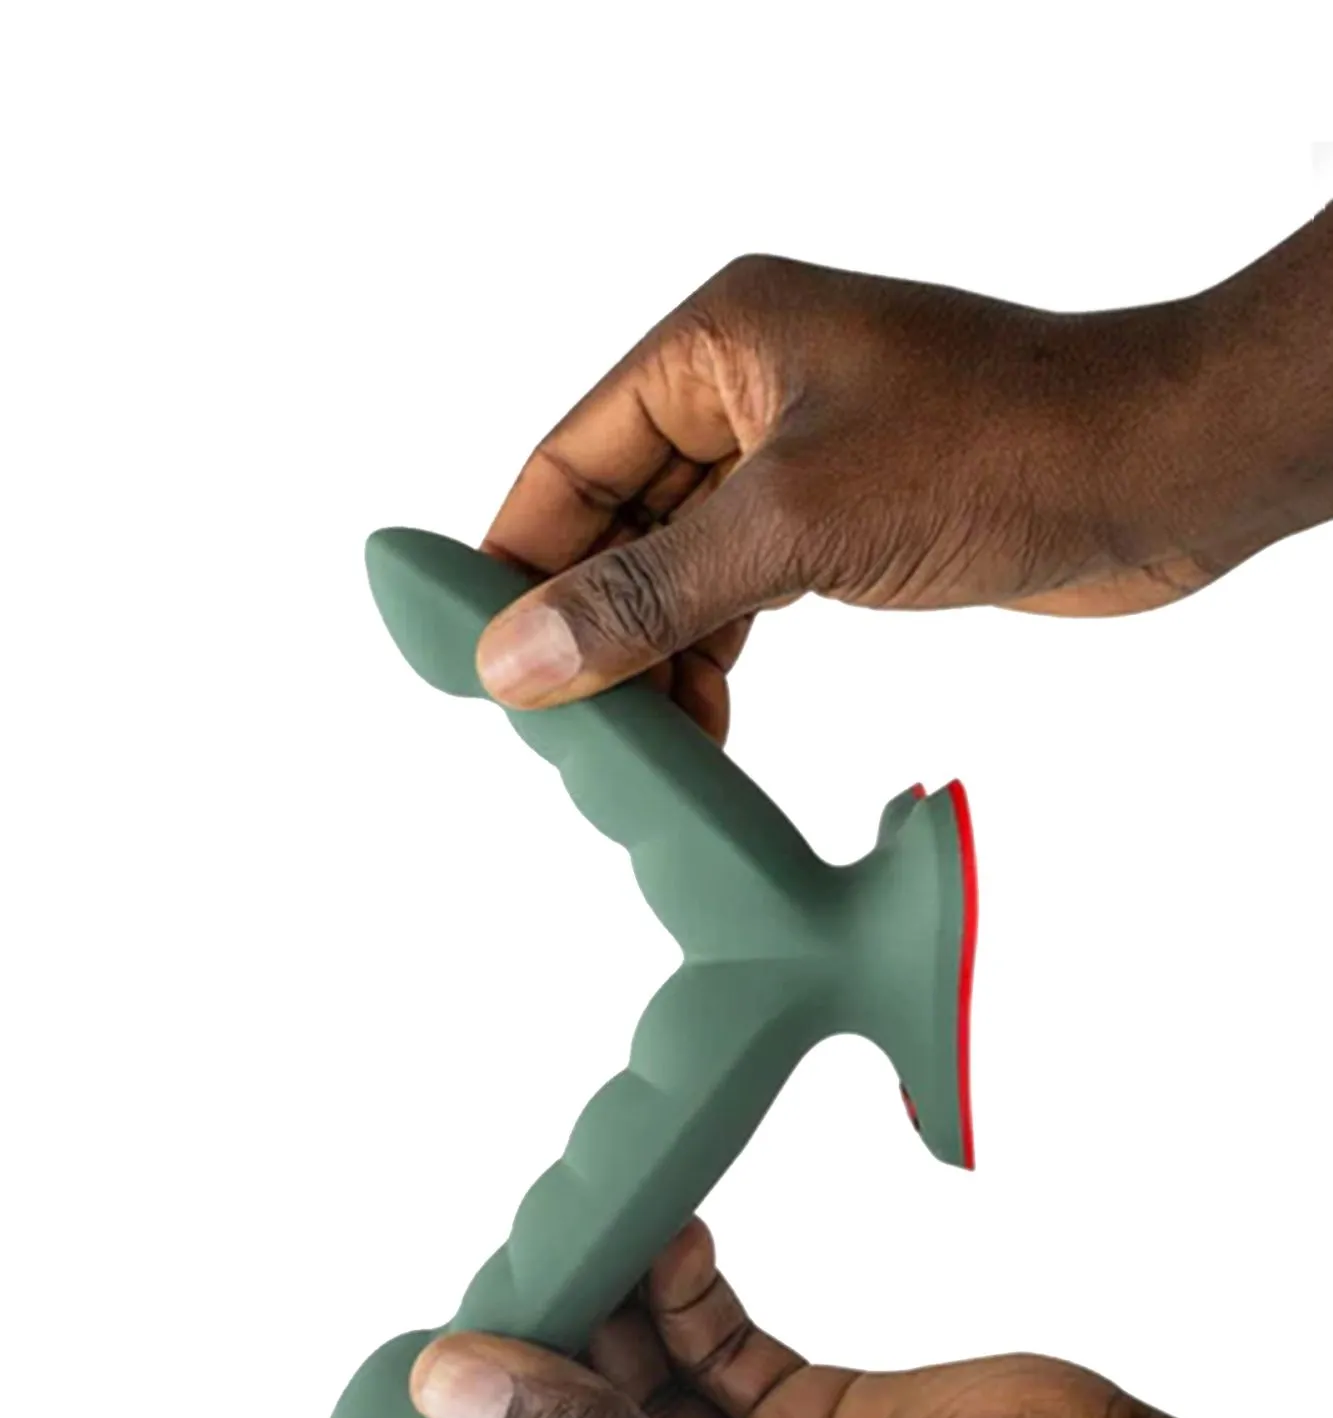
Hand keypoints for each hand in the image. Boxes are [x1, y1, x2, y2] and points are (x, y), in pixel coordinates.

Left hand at [410, 1220, 1332, 1417]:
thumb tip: (448, 1384)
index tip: (453, 1332)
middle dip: (556, 1347)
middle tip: (529, 1247)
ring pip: (652, 1378)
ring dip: (620, 1302)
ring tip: (598, 1219)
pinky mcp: (821, 1412)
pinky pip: (721, 1341)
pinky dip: (688, 1287)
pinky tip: (673, 1233)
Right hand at [473, 213, 1332, 740]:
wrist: (1158, 473)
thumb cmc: (997, 452)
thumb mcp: (797, 527)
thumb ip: (651, 595)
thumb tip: (517, 660)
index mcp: (718, 340)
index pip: (568, 461)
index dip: (515, 564)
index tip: (475, 664)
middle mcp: (747, 387)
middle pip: (616, 520)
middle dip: (591, 624)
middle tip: (566, 732)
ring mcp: (797, 453)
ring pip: (679, 565)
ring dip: (656, 655)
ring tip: (647, 749)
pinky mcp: (843, 515)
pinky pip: (739, 589)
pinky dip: (715, 655)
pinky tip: (710, 725)